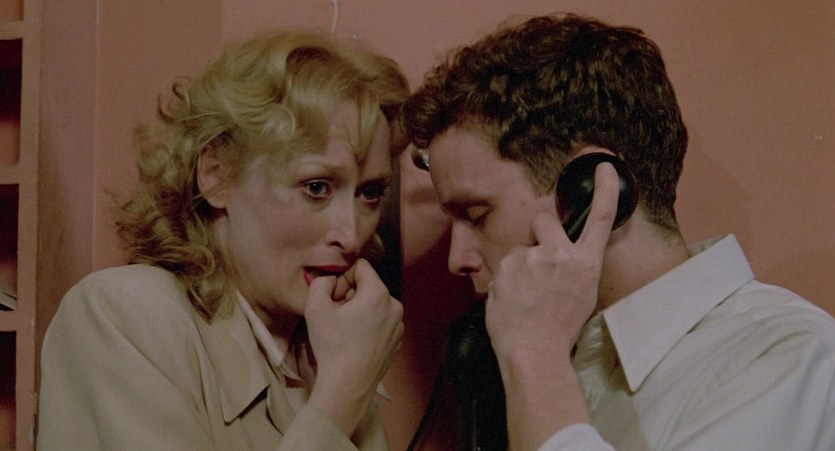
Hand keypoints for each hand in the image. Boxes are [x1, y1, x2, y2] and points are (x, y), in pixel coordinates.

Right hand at [304, 259, 403, 434]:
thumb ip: (321, 282)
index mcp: (379, 294)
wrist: (347, 386)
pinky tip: (356, 342)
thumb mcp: (315, 307)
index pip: (361, 267)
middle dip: (352, 295)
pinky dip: (369, 326)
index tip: (334, 297)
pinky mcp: (397, 341)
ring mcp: (399, 325)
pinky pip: (382, 323)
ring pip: (375, 305)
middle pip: (369, 287)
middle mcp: (395, 306)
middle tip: (337, 316)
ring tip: (346, 331)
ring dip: (360, 311)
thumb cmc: (332, 347)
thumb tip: (330, 279)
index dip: (343, 278)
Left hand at [485, 162, 620, 450]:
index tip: (603, 166)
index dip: (605, 190)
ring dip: (520, 265)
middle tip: (537, 259)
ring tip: (524, 296)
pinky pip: (504, 268)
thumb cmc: (560, 331)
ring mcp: (530, 258)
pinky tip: (512, 301)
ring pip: (520, 249)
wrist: (533, 351)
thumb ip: (572, 268)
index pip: (601, 219)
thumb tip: (559, 259)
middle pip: (543, 218)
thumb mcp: (582, 296)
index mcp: (585, 263)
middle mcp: (559, 254)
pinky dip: (505, 281)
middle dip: (538, 229)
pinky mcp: (506, 267)